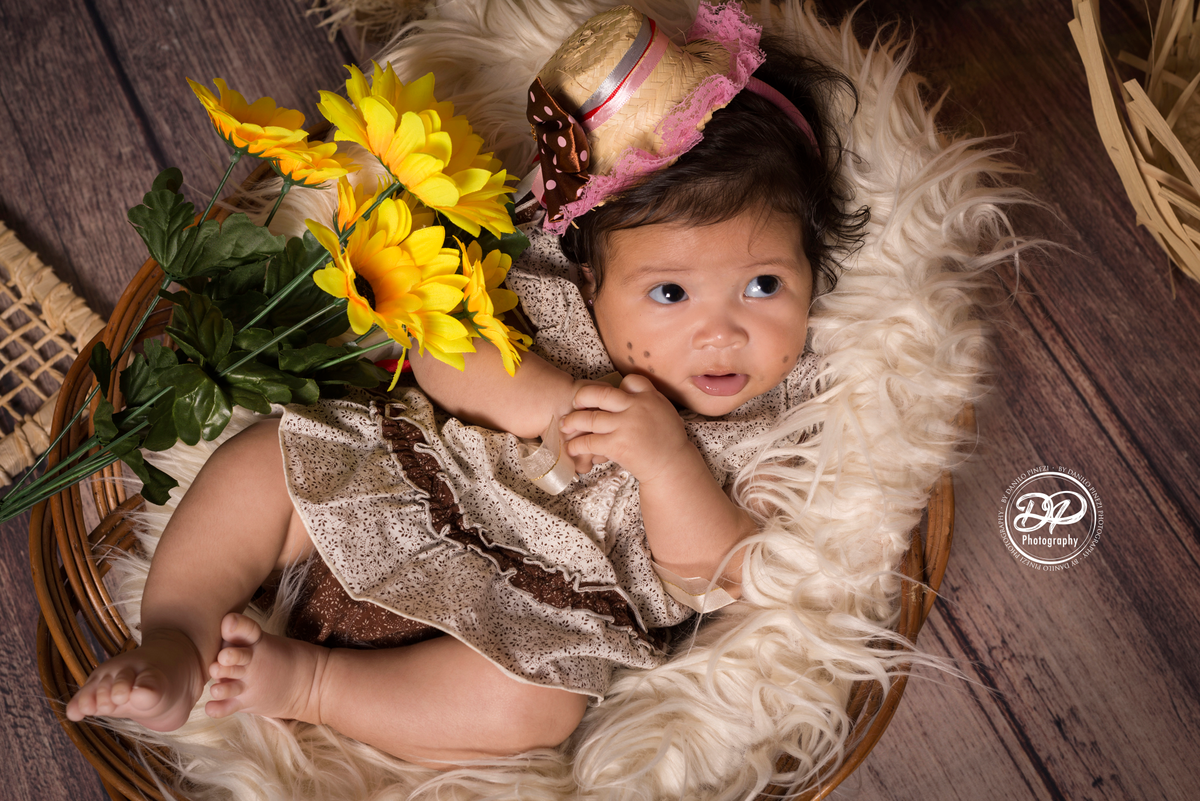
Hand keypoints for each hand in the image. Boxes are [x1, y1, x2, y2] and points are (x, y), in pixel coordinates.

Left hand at [559, 374, 694, 482]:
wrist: (672, 467)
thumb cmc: (666, 441)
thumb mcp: (663, 411)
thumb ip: (646, 397)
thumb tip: (625, 387)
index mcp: (648, 397)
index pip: (628, 380)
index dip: (613, 385)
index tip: (600, 395)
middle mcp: (636, 407)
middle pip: (600, 394)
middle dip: (581, 397)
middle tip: (574, 403)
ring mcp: (626, 426)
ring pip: (590, 418)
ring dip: (572, 422)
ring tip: (565, 426)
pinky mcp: (618, 446)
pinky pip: (590, 442)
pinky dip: (576, 445)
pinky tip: (571, 448)